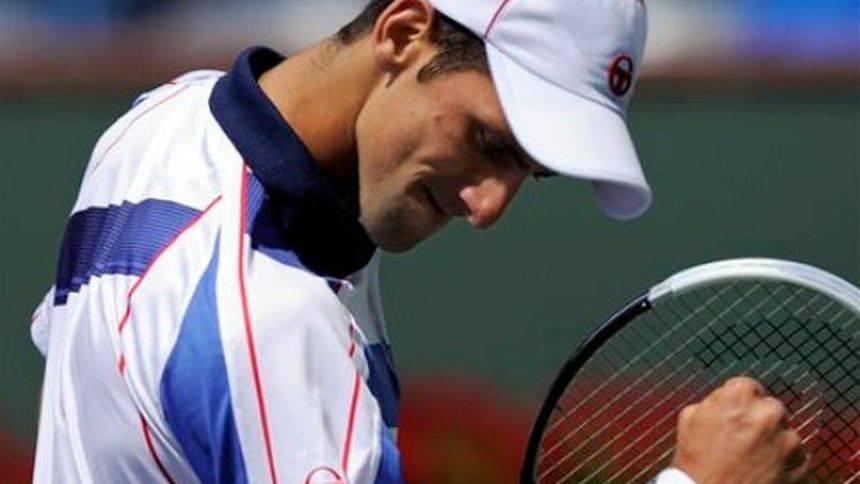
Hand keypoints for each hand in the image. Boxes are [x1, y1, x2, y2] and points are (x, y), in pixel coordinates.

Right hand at [671, 376, 807, 483]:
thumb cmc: (695, 462)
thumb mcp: (689, 418)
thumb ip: (713, 402)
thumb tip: (723, 401)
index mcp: (739, 396)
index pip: (749, 387)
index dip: (740, 402)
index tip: (737, 413)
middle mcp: (767, 413)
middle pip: (771, 408)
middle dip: (759, 421)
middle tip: (741, 438)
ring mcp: (786, 441)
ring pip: (786, 433)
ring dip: (774, 443)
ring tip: (751, 459)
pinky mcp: (799, 466)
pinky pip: (798, 459)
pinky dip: (785, 463)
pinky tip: (764, 470)